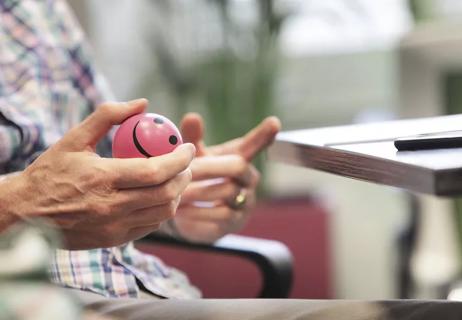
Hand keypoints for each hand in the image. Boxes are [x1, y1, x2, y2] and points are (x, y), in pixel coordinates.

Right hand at [0, 99, 194, 248]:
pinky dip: (161, 211)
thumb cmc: (50, 172)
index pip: (156, 172)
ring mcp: (113, 228)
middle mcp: (111, 207)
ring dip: (177, 195)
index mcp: (102, 179)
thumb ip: (108, 116)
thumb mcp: (74, 138)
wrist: (25, 212)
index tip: (188, 148)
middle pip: (165, 195)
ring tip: (176, 179)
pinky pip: (149, 226)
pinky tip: (158, 197)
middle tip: (187, 164)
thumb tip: (143, 103)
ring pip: (162, 214)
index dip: (180, 160)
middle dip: (185, 177)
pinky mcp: (113, 240)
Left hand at [169, 113, 279, 242]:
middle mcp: (248, 180)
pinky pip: (220, 216)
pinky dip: (197, 212)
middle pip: (238, 166)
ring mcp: (244, 202)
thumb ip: (193, 139)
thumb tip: (192, 116)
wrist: (193, 215)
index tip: (274, 122)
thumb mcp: (194, 158)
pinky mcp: (234, 223)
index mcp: (240, 159)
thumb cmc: (199, 179)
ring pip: (227, 192)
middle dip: (209, 167)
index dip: (264, 135)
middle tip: (185, 169)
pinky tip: (180, 210)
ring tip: (175, 190)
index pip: (254, 145)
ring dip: (199, 191)